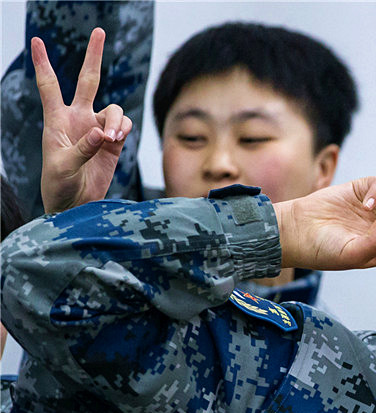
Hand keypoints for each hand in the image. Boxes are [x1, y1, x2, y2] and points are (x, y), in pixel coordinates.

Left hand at [32, 29, 131, 213]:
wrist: (75, 204)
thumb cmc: (59, 185)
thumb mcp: (63, 167)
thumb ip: (82, 149)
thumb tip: (103, 134)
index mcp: (56, 120)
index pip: (50, 85)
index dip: (43, 63)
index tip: (37, 40)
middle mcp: (77, 119)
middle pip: (88, 80)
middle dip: (94, 56)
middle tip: (99, 31)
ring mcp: (97, 129)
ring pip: (113, 109)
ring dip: (116, 120)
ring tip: (112, 138)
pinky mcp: (113, 143)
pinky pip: (124, 126)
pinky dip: (123, 129)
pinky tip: (116, 140)